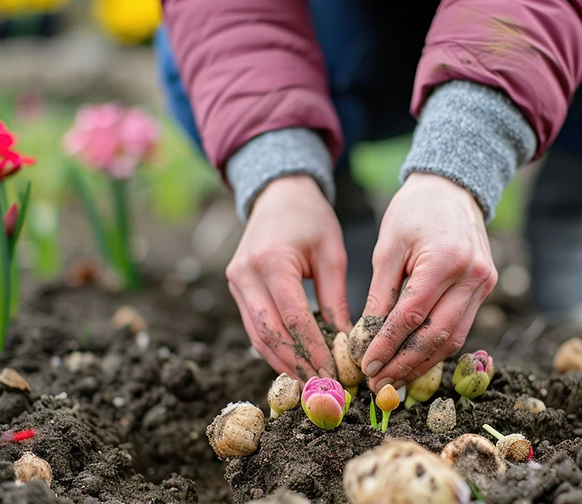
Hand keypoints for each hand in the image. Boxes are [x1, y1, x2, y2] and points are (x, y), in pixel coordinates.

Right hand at [226, 175, 351, 380]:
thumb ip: (336, 297)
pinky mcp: (235, 287)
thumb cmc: (310, 218)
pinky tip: (293, 363)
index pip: (293, 317)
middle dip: (296, 364)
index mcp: (271, 262)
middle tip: (321, 388)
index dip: (313, 349)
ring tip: (309, 383)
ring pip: (257, 335)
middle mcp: (245, 274)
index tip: (333, 373)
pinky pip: (254, 325)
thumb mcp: (332, 253)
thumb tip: (346, 341)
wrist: (278, 194)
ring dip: (282, 361)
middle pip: (269, 333)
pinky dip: (273, 347)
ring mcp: (235, 282)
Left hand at [361, 173, 497, 391]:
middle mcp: (473, 276)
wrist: (452, 188)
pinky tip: (413, 359)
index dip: (387, 346)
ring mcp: (485, 284)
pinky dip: (436, 346)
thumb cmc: (413, 211)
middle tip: (378, 383)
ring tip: (393, 378)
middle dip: (405, 364)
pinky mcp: (486, 289)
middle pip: (437, 335)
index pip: (412, 316)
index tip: (365, 366)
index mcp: (446, 260)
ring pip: (453, 338)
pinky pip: (460, 327)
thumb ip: (380, 294)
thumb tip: (366, 338)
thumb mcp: (387, 247)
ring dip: (422, 363)